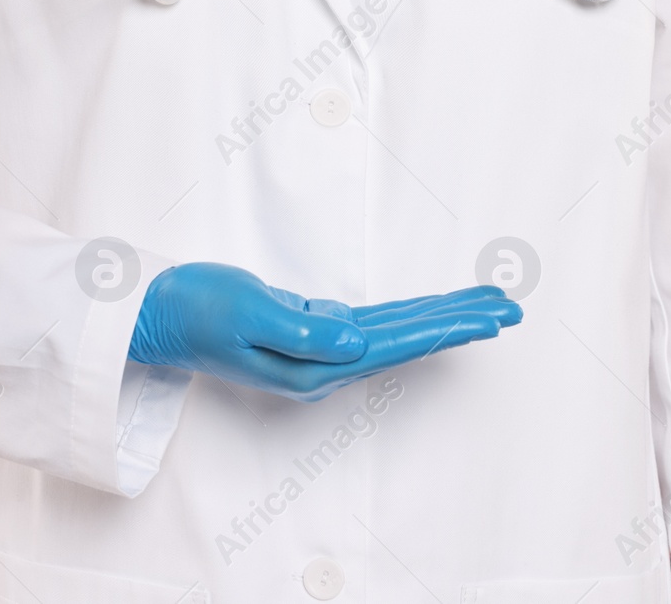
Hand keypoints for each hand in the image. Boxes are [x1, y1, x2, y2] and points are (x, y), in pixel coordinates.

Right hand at [128, 262, 521, 400]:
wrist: (158, 314)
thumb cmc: (197, 311)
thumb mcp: (248, 316)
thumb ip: (304, 333)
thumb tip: (359, 343)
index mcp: (314, 365)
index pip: (397, 343)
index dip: (446, 327)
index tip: (490, 318)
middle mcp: (325, 361)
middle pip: (408, 338)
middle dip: (461, 320)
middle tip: (512, 307)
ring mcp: (319, 346)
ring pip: (395, 328)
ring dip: (441, 314)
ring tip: (486, 305)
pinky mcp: (309, 327)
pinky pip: (372, 318)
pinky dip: (407, 311)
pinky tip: (431, 310)